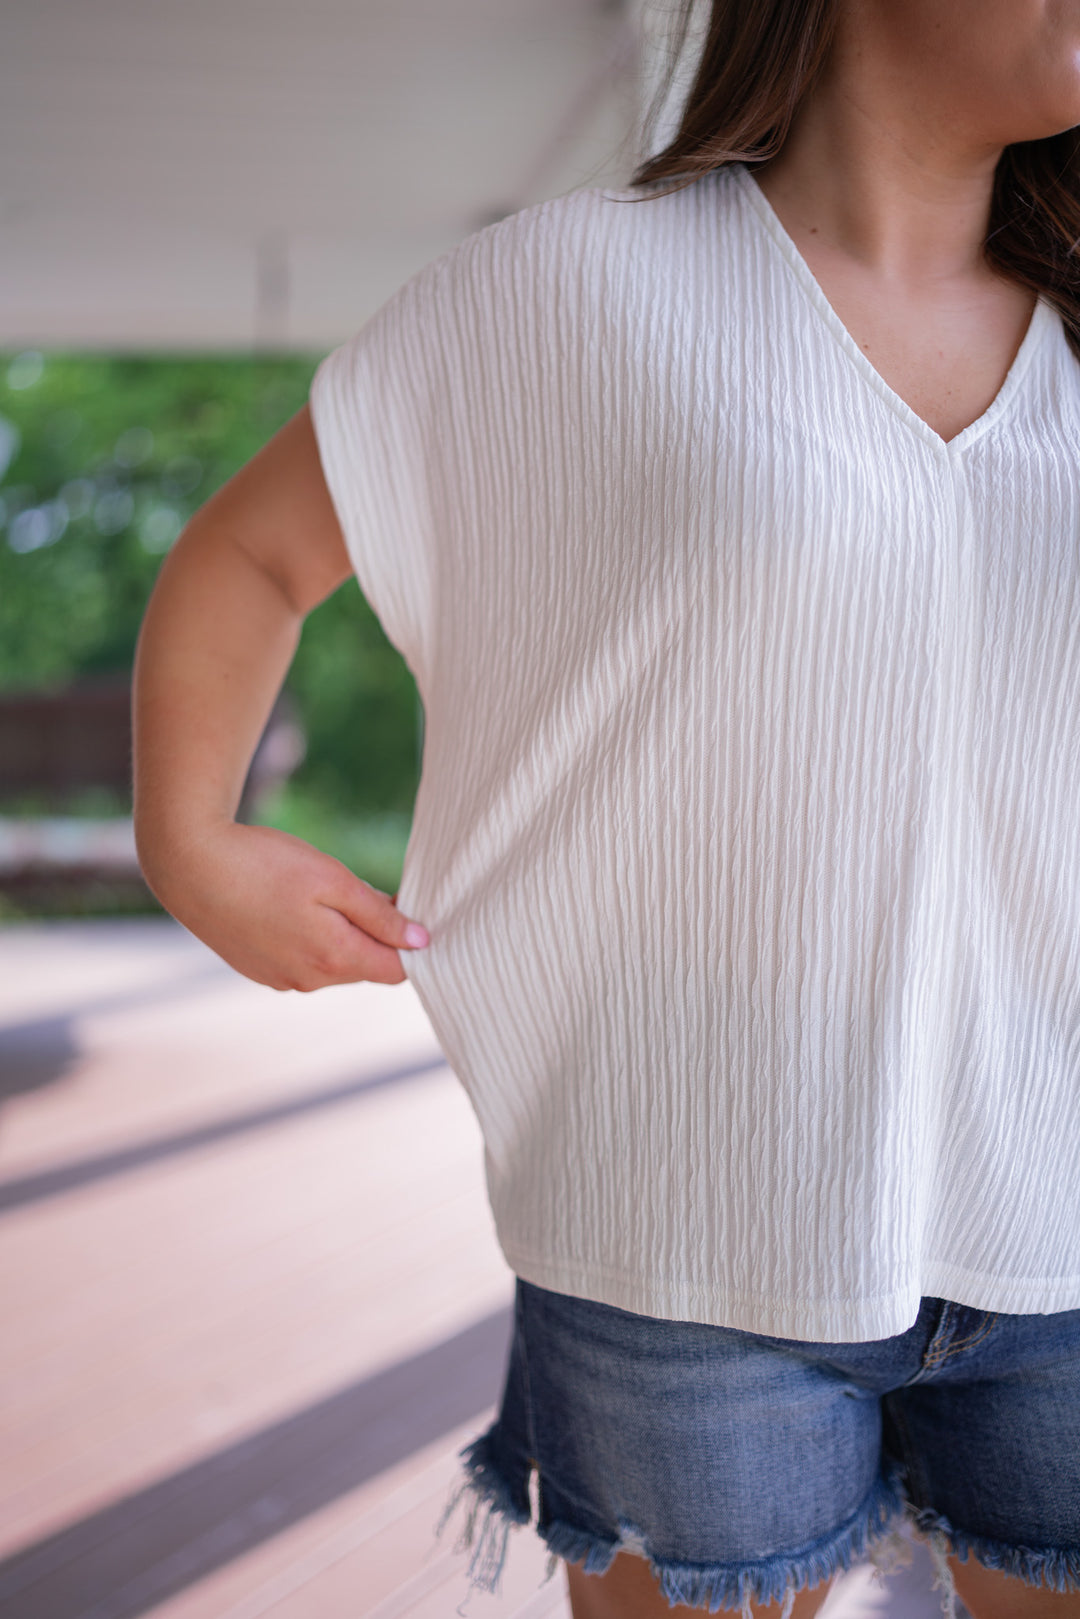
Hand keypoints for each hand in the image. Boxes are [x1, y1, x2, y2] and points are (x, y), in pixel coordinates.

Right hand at [144, 820, 428, 990]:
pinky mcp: (259, 972)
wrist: (189, 866)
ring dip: (339, 936)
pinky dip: (309, 939)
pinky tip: (288, 906)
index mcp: (334, 958)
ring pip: (333, 964)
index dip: (410, 942)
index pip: (397, 971)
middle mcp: (309, 980)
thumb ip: (379, 915)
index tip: (406, 906)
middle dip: (373, 935)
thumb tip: (421, 942)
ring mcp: (281, 980)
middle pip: (365, 967)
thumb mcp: (332, 879)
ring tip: (314, 893)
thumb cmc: (264, 864)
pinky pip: (303, 962)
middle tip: (356, 888)